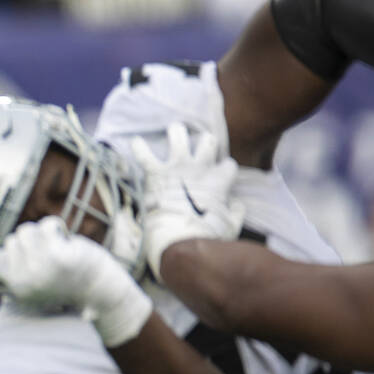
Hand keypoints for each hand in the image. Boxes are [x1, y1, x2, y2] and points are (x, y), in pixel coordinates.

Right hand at [0, 216, 152, 346]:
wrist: (101, 290)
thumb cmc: (68, 283)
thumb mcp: (34, 285)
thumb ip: (12, 273)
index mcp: (17, 290)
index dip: (16, 252)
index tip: (34, 261)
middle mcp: (25, 282)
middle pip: (13, 240)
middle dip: (33, 242)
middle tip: (51, 258)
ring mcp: (40, 268)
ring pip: (27, 230)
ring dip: (44, 233)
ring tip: (58, 248)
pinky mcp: (57, 255)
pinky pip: (47, 225)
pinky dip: (57, 227)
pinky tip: (66, 241)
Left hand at [131, 123, 244, 282]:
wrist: (180, 242)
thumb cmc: (207, 238)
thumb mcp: (231, 227)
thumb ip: (236, 213)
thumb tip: (237, 205)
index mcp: (219, 181)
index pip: (229, 165)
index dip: (225, 171)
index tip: (221, 179)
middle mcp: (199, 169)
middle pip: (208, 141)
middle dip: (205, 142)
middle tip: (200, 149)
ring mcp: (177, 168)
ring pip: (178, 136)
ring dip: (176, 133)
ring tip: (175, 131)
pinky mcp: (156, 174)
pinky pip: (145, 155)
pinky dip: (139, 148)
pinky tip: (136, 142)